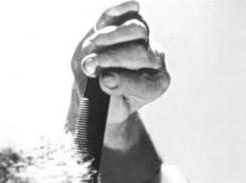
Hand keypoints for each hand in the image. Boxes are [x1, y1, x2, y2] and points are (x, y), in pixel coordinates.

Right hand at [70, 1, 169, 129]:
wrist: (100, 89)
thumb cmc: (107, 101)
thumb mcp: (109, 107)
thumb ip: (110, 92)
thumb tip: (105, 77)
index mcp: (155, 84)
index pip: (144, 82)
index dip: (122, 81)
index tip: (103, 82)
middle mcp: (154, 60)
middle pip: (139, 52)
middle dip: (111, 58)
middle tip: (90, 64)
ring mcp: (144, 39)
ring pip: (136, 29)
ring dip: (110, 37)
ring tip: (90, 48)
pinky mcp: (129, 22)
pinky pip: (128, 12)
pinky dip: (119, 11)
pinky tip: (107, 20)